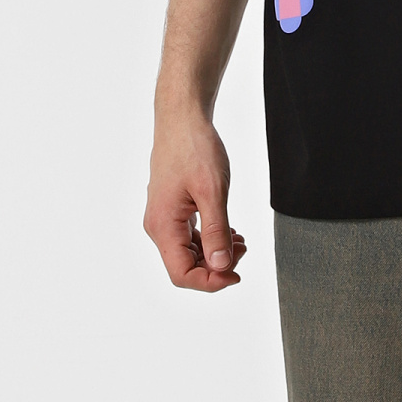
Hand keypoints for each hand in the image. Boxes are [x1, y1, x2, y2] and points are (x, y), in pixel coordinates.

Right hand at [144, 106, 247, 292]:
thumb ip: (216, 232)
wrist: (182, 120)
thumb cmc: (194, 148)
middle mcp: (159, 227)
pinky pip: (190, 237)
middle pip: (185, 267)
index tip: (236, 274)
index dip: (210, 282)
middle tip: (242, 250)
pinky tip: (229, 232)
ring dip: (215, 254)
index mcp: (163, 226)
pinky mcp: (173, 210)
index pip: (182, 274)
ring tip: (240, 240)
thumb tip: (221, 266)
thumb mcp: (212, 192)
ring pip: (189, 253)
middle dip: (216, 267)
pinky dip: (210, 240)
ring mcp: (164, 219)